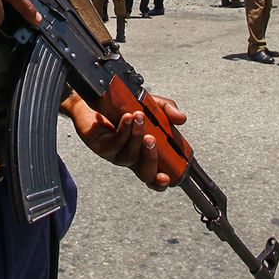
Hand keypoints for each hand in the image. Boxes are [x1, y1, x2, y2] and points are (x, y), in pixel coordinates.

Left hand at [66, 90, 186, 190]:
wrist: (97, 96)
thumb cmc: (124, 106)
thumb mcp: (151, 105)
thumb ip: (167, 110)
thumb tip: (181, 119)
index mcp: (144, 153)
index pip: (154, 175)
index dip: (160, 182)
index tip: (166, 177)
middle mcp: (130, 157)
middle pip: (144, 173)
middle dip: (151, 158)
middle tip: (152, 139)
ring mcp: (115, 153)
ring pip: (129, 156)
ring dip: (136, 136)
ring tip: (139, 117)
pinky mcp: (100, 146)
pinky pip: (114, 144)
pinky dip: (123, 131)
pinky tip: (127, 118)